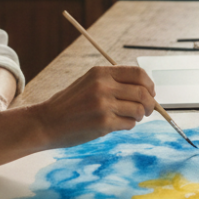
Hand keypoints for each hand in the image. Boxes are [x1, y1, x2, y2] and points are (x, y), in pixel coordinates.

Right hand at [34, 66, 155, 148]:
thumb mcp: (89, 83)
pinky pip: (129, 124)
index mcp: (101, 72)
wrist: (47, 122)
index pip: (138, 74)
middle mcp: (103, 86)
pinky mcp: (103, 123)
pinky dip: (129, 125)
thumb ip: (113, 82)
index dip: (149, 84)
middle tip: (146, 110)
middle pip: (143, 92)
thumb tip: (145, 89)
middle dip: (149, 104)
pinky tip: (118, 125)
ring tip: (129, 118)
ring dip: (139, 116)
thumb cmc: (69, 104)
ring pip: (138, 109)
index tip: (151, 93)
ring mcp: (103, 104)